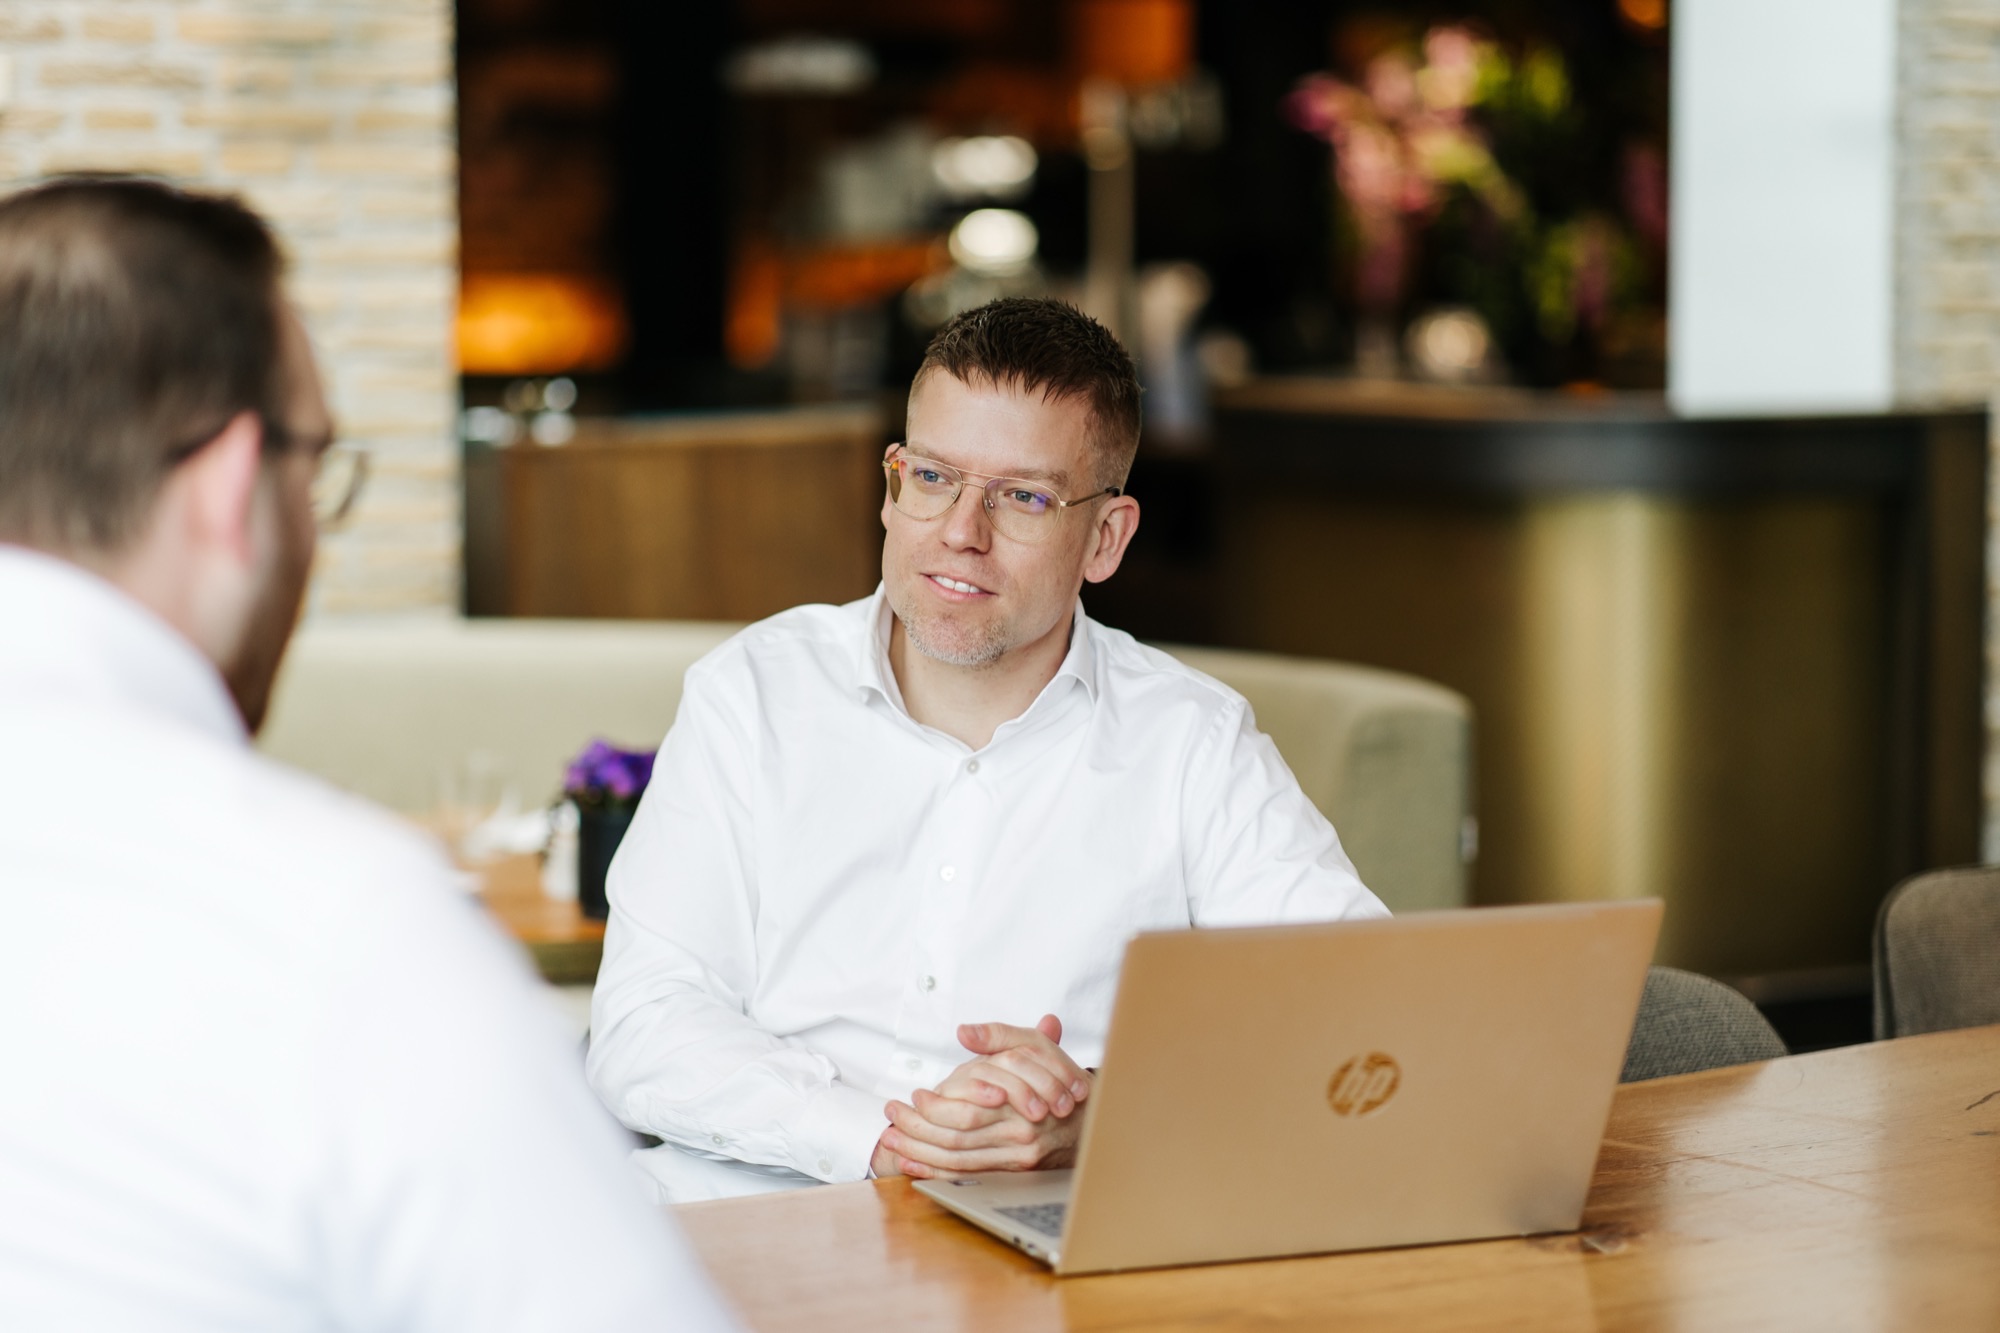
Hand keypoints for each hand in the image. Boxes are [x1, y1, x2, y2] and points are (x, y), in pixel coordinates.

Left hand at [875, 1015, 1093, 1179]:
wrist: (1093, 1119)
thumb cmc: (1058, 1079)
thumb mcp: (1033, 1048)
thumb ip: (998, 1036)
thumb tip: (965, 1033)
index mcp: (1021, 1104)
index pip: (967, 1113)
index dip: (934, 1108)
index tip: (913, 1096)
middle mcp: (1019, 1137)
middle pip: (957, 1141)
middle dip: (917, 1132)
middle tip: (890, 1117)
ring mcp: (1017, 1162)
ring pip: (959, 1163)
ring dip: (920, 1154)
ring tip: (891, 1141)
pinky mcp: (1014, 1176)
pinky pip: (968, 1178)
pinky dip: (937, 1173)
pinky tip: (913, 1167)